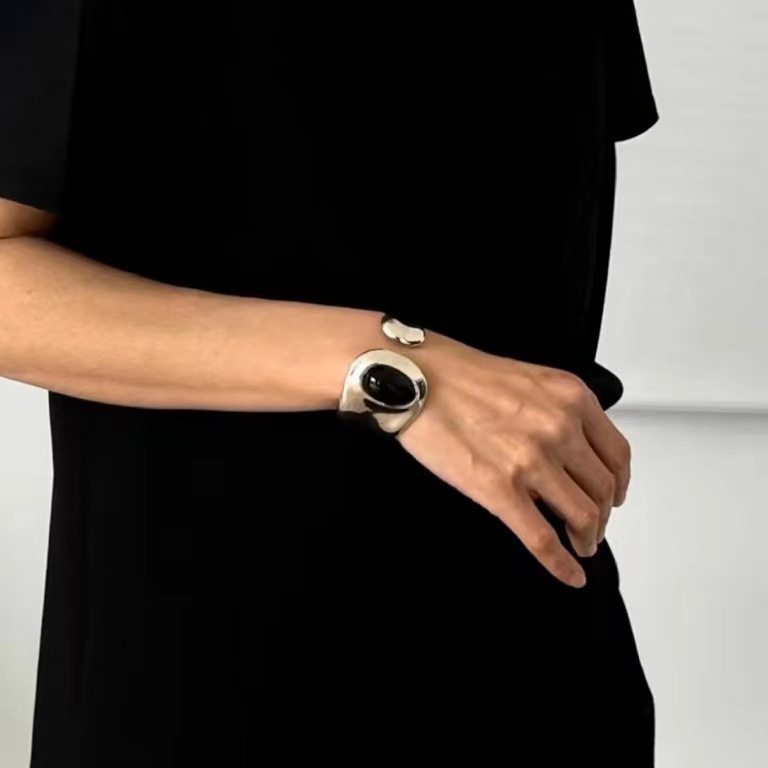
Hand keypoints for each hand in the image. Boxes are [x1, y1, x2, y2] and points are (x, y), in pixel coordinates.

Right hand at [399, 333, 631, 587]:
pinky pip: (542, 539)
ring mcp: (531, 460)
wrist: (416, 377)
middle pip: (602, 490)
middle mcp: (560, 428)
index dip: (618, 485)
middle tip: (592, 528)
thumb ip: (559, 412)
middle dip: (602, 517)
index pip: (617, 455)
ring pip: (581, 517)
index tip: (613, 497)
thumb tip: (569, 455)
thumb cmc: (460, 374)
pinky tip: (569, 574)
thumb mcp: (530, 380)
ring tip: (580, 546)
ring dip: (586, 539)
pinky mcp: (499, 489)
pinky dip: (560, 564)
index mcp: (571, 398)